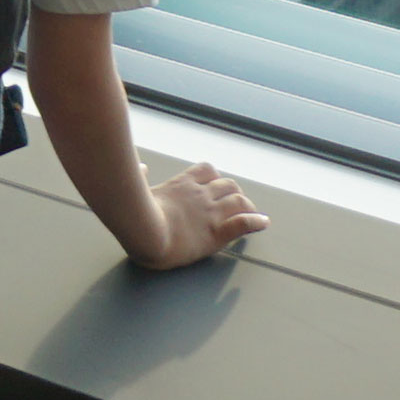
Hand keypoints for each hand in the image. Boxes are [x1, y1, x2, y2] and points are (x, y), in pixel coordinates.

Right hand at [120, 160, 271, 272]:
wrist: (144, 230)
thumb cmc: (136, 212)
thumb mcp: (137, 189)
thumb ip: (141, 176)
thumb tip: (142, 166)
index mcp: (182, 184)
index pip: (207, 171)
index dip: (215, 177)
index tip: (217, 185)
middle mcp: (200, 195)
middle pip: (227, 184)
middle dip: (234, 192)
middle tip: (236, 203)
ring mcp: (210, 213)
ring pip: (239, 200)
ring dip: (247, 205)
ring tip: (252, 213)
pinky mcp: (216, 233)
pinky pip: (243, 223)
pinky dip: (256, 222)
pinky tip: (263, 223)